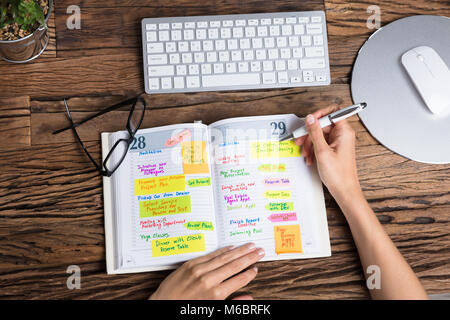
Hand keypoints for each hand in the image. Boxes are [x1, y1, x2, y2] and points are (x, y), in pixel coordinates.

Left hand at [149, 243, 264, 299]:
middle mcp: (209, 280)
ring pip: (224, 257)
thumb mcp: (213, 311)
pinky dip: (222, 251)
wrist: (163, 306)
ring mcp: (199, 270)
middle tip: (260, 251)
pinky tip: (231, 247)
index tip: (256, 268)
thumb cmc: (188, 310)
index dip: (249, 273)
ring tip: (250, 246)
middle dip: (249, 257)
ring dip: (239, 251)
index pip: (239, 280)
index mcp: (216, 294)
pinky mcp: (190, 264)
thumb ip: (233, 305)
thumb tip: (250, 298)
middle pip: (235, 265)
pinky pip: (210, 255)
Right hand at [295, 106, 361, 201]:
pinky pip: (321, 143)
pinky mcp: (334, 149)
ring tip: (306, 153)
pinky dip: (313, 149)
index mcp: (344, 132)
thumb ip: (315, 132)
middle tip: (301, 140)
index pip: (333, 112)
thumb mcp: (322, 151)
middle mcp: (343, 135)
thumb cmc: (339, 175)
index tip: (309, 121)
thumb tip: (310, 118)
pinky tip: (310, 158)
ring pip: (320, 134)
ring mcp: (338, 142)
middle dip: (310, 133)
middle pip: (323, 124)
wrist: (344, 190)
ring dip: (310, 143)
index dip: (319, 114)